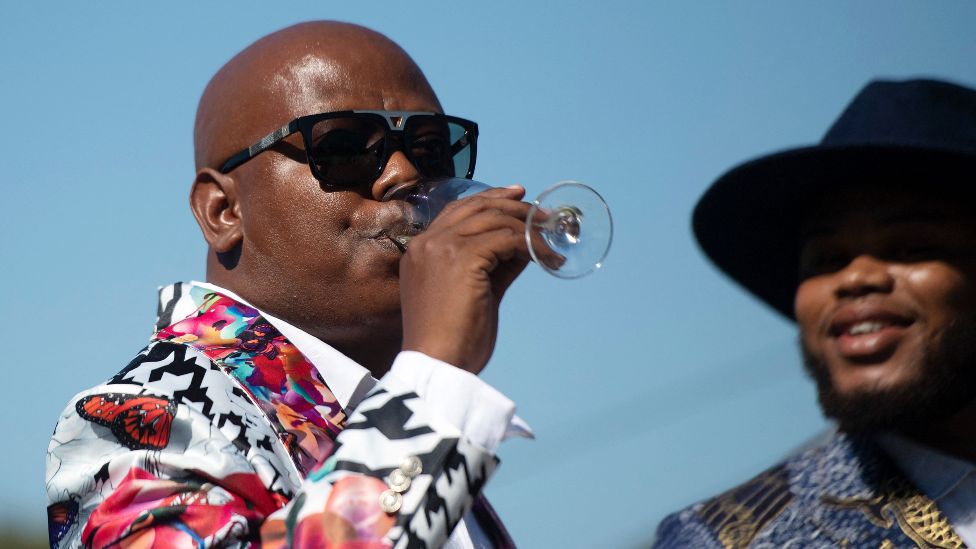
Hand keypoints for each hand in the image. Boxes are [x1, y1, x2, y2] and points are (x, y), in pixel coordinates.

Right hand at [398, 186, 531, 373]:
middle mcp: (427, 243)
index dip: (490, 198)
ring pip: (494, 218)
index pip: (458, 210)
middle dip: (514, 205)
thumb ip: (494, 266)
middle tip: (541, 214)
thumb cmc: (452, 341)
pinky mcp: (462, 258)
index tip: (517, 196)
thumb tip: (523, 246)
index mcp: (420, 251)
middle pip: (477, 206)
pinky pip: (506, 239)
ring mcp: (442, 248)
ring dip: (527, 226)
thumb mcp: (474, 293)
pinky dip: (530, 244)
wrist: (437, 366)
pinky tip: (545, 257)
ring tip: (550, 239)